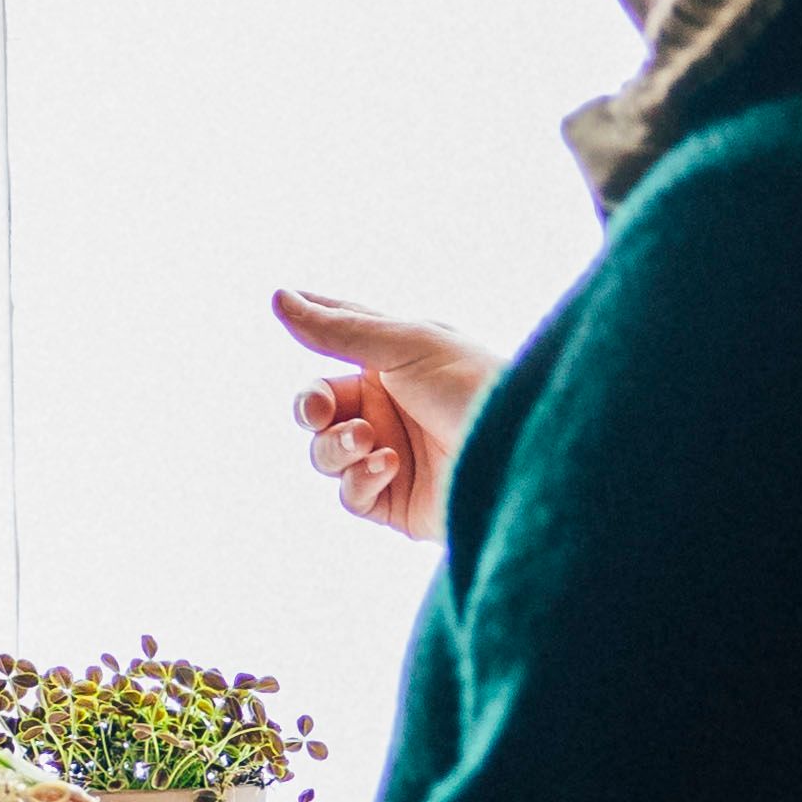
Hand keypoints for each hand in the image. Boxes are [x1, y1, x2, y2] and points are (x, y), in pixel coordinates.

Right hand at [278, 288, 497, 541]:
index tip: (284, 312)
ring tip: (367, 440)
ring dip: (336, 445)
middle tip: (321, 409)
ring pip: (325, 454)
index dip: (310, 331)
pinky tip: (390, 464)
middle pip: (317, 409)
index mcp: (395, 364)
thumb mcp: (408, 345)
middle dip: (311, 408)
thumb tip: (278, 297)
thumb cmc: (476, 386)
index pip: (338, 343)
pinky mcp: (396, 504)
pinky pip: (350, 493)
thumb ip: (340, 329)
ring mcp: (390, 457)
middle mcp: (390, 410)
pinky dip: (360, 478)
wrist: (523, 457)